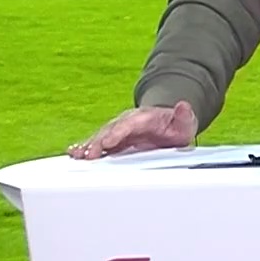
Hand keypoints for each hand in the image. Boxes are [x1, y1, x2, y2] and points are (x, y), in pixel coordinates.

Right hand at [68, 101, 198, 159]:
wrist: (169, 125)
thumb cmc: (176, 127)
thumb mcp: (185, 122)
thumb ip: (184, 116)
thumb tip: (184, 106)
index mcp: (144, 118)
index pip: (129, 125)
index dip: (118, 133)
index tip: (108, 142)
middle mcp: (127, 123)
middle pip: (110, 131)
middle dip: (98, 142)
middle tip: (88, 154)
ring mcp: (119, 131)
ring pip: (100, 137)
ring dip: (88, 146)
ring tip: (77, 154)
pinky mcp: (113, 140)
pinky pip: (98, 143)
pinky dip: (86, 147)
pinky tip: (74, 153)